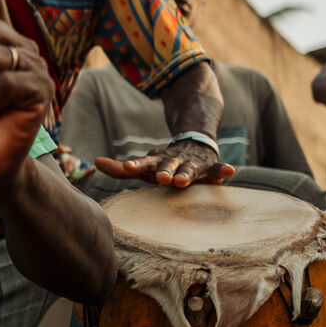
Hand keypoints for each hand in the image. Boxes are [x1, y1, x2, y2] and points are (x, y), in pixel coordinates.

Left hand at [94, 139, 234, 186]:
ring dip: (186, 175)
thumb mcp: (144, 166)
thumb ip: (120, 169)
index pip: (143, 164)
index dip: (135, 165)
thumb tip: (95, 162)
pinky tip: (230, 171)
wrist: (193, 145)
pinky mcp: (209, 168)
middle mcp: (173, 162)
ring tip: (182, 181)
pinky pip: (217, 169)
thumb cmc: (163, 164)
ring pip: (189, 170)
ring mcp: (191, 164)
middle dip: (164, 172)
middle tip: (161, 178)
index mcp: (156, 162)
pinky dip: (223, 169)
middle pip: (167, 167)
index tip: (128, 166)